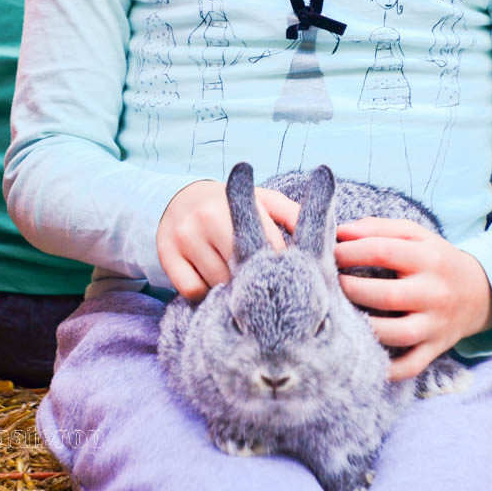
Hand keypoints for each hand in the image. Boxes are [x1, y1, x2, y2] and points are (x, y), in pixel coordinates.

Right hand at [157, 180, 300, 300]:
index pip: (268, 245)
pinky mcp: (166, 255)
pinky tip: (211, 284)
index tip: (290, 280)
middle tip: (263, 287)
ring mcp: (185, 236)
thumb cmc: (231, 207)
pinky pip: (193, 291)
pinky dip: (204, 294)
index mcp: (236, 202)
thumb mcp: (262, 200)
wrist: (178, 198)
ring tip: (237, 284)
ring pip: (218, 283)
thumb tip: (325, 241)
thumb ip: (292, 215)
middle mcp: (208, 217)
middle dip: (255, 282)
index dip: (282, 267)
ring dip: (230, 291)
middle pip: (242, 270)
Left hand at [335, 217, 491, 380]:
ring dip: (366, 327)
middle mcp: (434, 293)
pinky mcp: (436, 348)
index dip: (351, 251)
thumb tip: (341, 232)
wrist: (480, 292)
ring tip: (344, 314)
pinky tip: (366, 356)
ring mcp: (436, 324)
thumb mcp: (415, 235)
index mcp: (428, 258)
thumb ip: (378, 228)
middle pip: (388, 295)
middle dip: (353, 289)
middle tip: (332, 283)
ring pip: (399, 334)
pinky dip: (390, 368)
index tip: (332, 252)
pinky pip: (412, 365)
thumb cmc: (435, 258)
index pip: (383, 251)